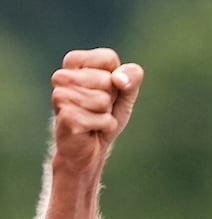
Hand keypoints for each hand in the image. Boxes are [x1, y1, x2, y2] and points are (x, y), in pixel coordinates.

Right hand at [50, 48, 143, 170]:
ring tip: (94, 117)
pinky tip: (92, 129)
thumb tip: (118, 79)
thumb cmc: (105, 114)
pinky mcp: (66, 116)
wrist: (90, 147)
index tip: (106, 89)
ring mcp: (60, 96)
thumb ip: (131, 76)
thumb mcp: (125, 92)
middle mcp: (61, 76)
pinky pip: (103, 119)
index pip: (108, 58)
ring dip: (106, 113)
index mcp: (74, 62)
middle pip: (106, 79)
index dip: (117, 78)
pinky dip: (105, 126)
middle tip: (99, 108)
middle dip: (111, 98)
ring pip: (103, 99)